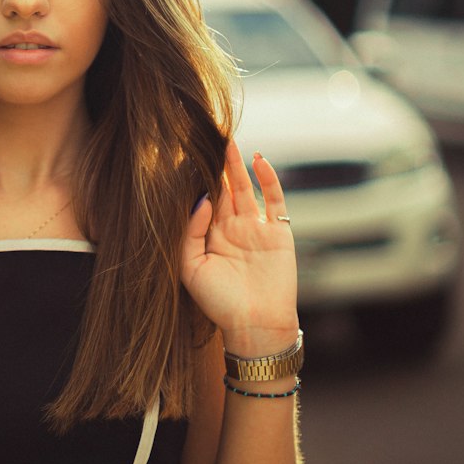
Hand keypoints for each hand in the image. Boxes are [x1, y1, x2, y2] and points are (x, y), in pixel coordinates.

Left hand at [180, 138, 297, 355]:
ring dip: (237, 166)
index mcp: (210, 237)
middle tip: (207, 137)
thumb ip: (190, 233)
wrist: (256, 326)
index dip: (196, 179)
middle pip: (223, 189)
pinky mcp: (278, 233)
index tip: (185, 155)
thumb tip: (201, 200)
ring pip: (245, 189)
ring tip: (228, 142)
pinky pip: (274, 201)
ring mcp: (256, 229)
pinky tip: (259, 161)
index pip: (202, 200)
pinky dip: (269, 180)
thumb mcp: (191, 268)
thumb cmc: (220, 303)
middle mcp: (232, 229)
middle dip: (216, 165)